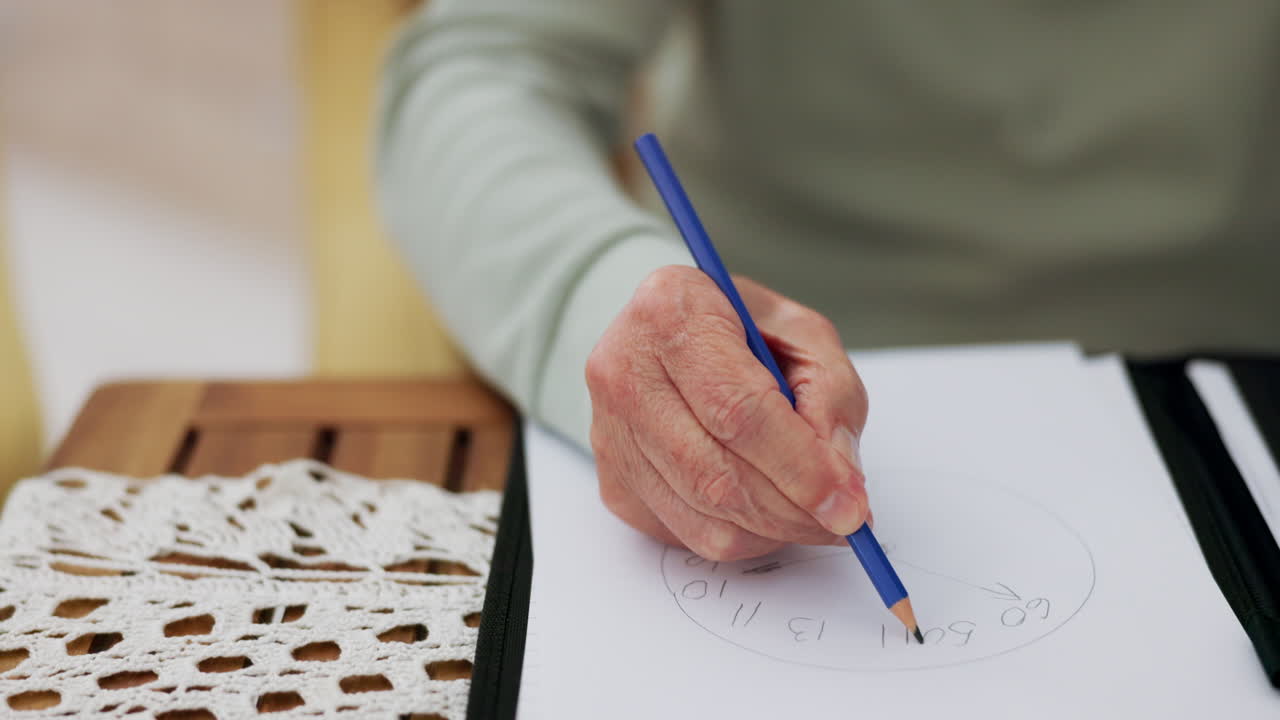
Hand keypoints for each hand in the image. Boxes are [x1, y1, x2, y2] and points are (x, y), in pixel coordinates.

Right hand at [586, 265, 868, 560]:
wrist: (667, 328)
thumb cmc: (736, 325)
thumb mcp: (800, 331)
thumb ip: (830, 391)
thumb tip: (839, 473)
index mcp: (670, 313)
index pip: (738, 412)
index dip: (800, 467)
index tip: (849, 502)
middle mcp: (624, 373)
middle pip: (716, 475)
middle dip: (793, 511)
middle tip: (843, 520)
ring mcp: (610, 431)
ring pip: (702, 514)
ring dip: (773, 531)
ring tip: (814, 516)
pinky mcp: (612, 477)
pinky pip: (685, 532)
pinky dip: (742, 535)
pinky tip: (768, 510)